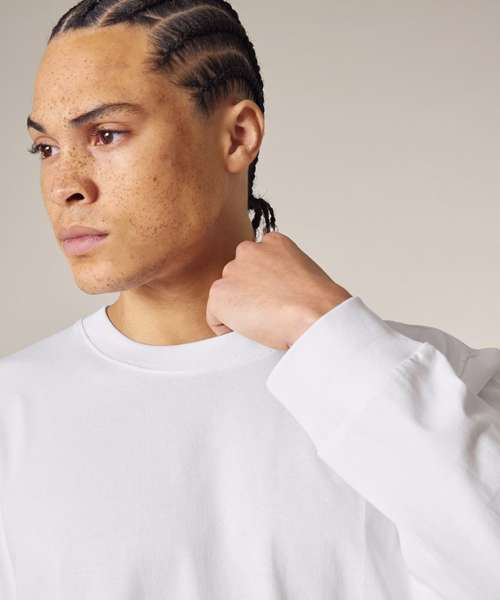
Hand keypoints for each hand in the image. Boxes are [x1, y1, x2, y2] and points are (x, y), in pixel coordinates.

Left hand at [206, 231, 352, 349]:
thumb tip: (274, 291)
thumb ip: (282, 273)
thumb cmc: (318, 303)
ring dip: (239, 311)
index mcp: (272, 242)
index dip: (264, 286)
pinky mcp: (220, 293)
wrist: (316, 314)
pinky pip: (215, 318)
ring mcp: (232, 271)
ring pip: (226, 297)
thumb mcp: (304, 273)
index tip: (277, 299)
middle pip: (237, 278)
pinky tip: (252, 330)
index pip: (255, 263)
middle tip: (271, 312)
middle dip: (248, 295)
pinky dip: (228, 329)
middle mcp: (248, 250)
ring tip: (265, 321)